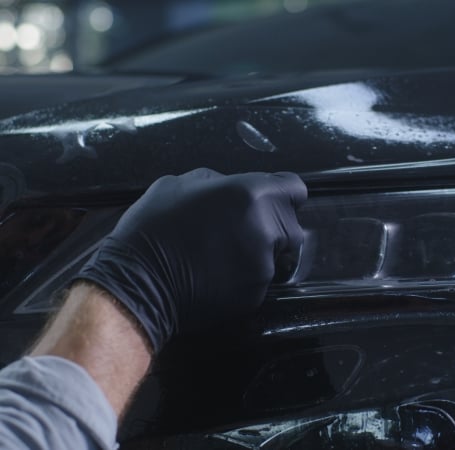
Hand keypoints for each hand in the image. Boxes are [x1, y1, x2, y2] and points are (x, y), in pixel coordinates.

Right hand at [74, 168, 306, 351]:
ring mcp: (264, 265)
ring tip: (224, 253)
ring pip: (277, 254)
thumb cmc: (152, 229)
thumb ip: (219, 181)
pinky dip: (246, 276)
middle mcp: (266, 229)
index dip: (283, 195)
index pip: (295, 189)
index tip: (272, 201)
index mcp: (252, 194)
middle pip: (291, 225)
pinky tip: (218, 273)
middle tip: (239, 231)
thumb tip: (234, 185)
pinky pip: (261, 279)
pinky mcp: (256, 293)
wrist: (137, 283)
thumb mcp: (179, 184)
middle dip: (273, 226)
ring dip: (260, 252)